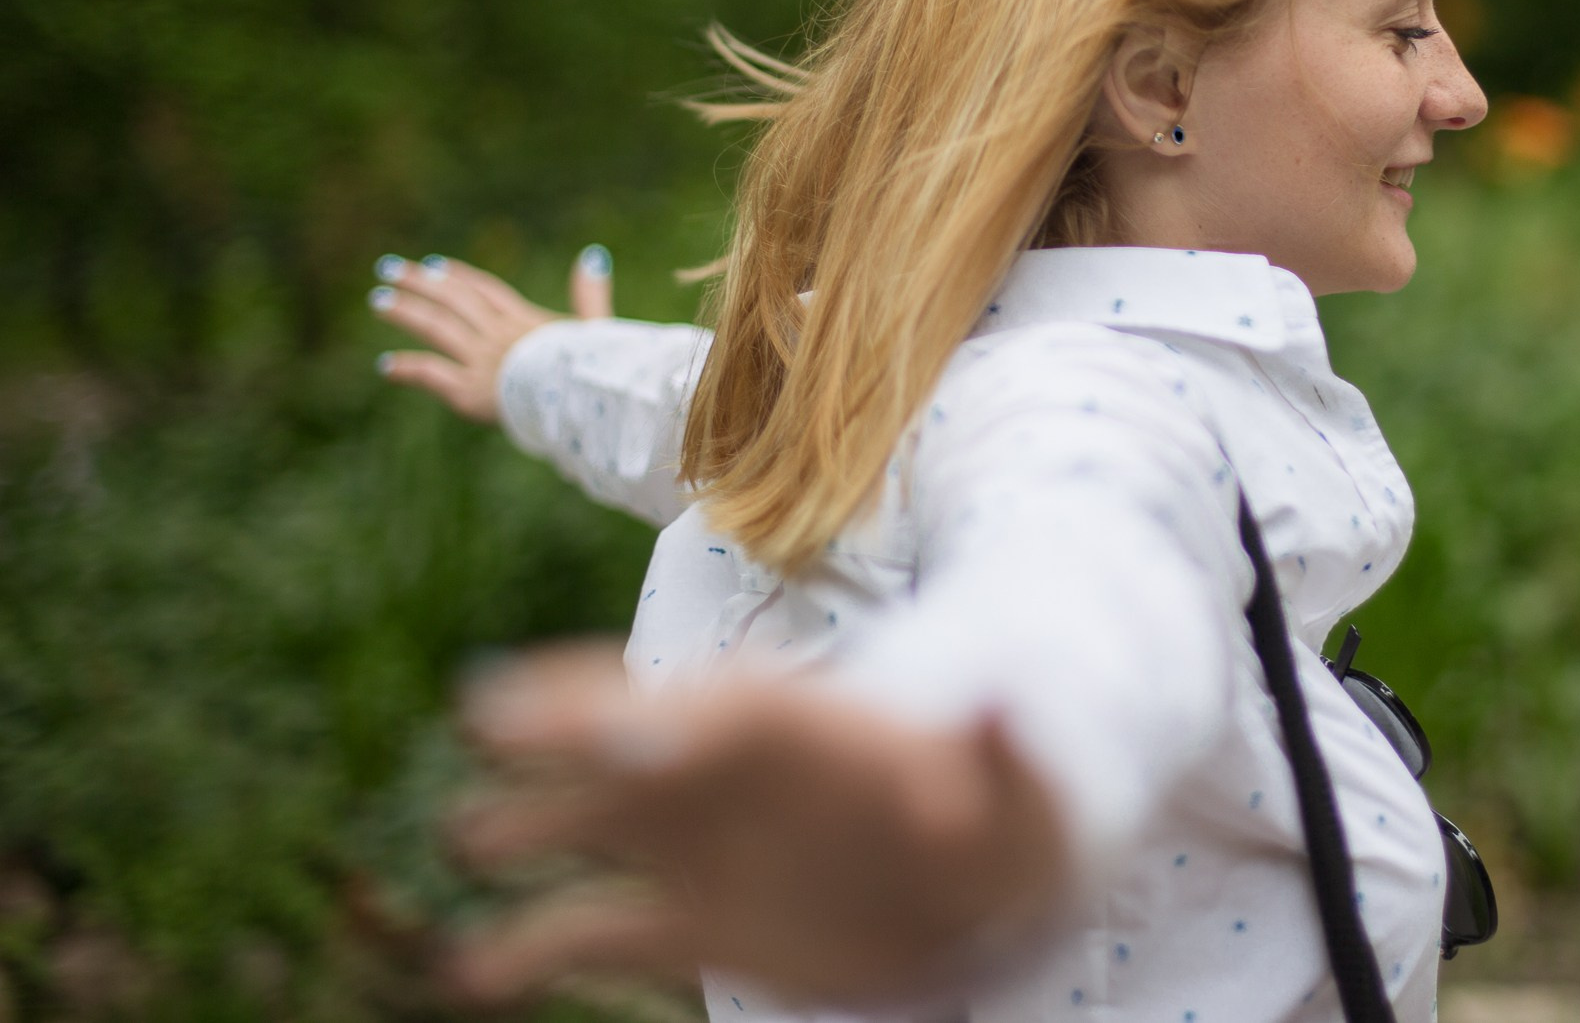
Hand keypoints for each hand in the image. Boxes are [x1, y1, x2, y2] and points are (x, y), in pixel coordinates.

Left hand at [370, 246, 613, 423]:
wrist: (582, 400)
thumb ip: (590, 295)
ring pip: (436, 328)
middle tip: (388, 268)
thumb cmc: (596, 370)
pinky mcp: (468, 390)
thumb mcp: (597, 329)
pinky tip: (386, 366)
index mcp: (527, 321)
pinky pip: (430, 373)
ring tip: (378, 300)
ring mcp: (481, 361)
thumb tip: (594, 254)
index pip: (486, 290)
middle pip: (454, 300)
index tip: (435, 265)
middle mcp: (498, 335)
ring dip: (406, 312)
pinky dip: (407, 368)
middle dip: (420, 282)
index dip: (459, 276)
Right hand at [446, 644, 1068, 1006]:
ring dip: (531, 827)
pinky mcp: (696, 923)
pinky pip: (600, 933)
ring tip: (466, 836)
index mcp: (808, 729)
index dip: (672, 703)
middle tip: (487, 716)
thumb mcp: (1020, 791)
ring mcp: (704, 844)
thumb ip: (1002, 759)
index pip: (720, 703)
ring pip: (597, 823)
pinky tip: (473, 971)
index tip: (609, 719)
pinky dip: (534, 949)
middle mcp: (734, 774)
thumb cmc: (1006, 818)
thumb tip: (1003, 710)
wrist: (988, 884)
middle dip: (564, 727)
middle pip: (632, 737)